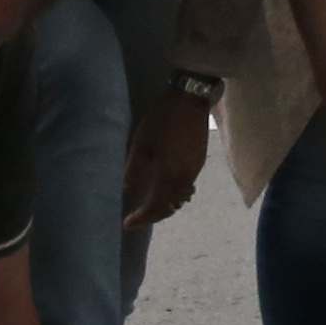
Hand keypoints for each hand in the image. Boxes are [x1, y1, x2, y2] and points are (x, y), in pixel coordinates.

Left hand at [122, 88, 213, 229]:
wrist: (190, 101)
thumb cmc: (162, 121)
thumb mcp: (141, 144)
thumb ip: (134, 170)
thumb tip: (126, 190)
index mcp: (169, 176)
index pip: (155, 208)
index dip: (141, 219)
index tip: (127, 224)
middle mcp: (184, 179)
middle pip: (170, 207)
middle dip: (153, 216)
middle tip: (138, 218)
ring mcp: (194, 171)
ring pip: (180, 199)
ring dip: (166, 206)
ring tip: (150, 204)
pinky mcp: (199, 162)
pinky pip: (186, 188)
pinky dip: (175, 194)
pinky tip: (165, 187)